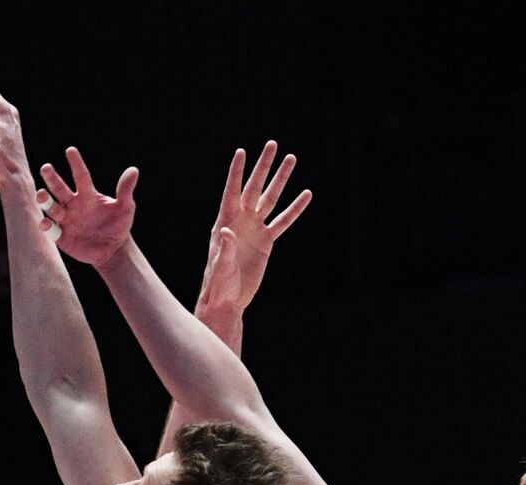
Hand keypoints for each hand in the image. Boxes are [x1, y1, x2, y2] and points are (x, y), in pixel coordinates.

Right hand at [36, 147, 138, 270]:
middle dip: (52, 178)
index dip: (76, 163)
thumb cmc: (119, 225)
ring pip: (51, 207)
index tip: (70, 150)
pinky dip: (46, 225)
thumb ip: (125, 190)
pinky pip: (51, 229)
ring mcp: (66, 220)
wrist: (113, 249)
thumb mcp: (126, 207)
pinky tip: (45, 222)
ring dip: (45, 200)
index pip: (80, 176)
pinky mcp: (61, 236)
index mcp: (88, 195)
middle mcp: (73, 205)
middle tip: (46, 167)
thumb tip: (133, 170)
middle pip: (59, 189)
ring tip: (41, 193)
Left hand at [200, 141, 310, 309]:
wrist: (228, 299)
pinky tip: (306, 194)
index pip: (232, 192)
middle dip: (263, 167)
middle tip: (272, 145)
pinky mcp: (267, 241)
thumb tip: (227, 231)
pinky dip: (295, 209)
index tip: (242, 152)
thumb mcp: (221, 266)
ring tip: (291, 159)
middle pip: (254, 188)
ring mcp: (255, 229)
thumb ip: (224, 249)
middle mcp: (241, 221)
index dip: (237, 173)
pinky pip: (283, 221)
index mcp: (226, 222)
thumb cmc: (218, 283)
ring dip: (281, 180)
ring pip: (271, 199)